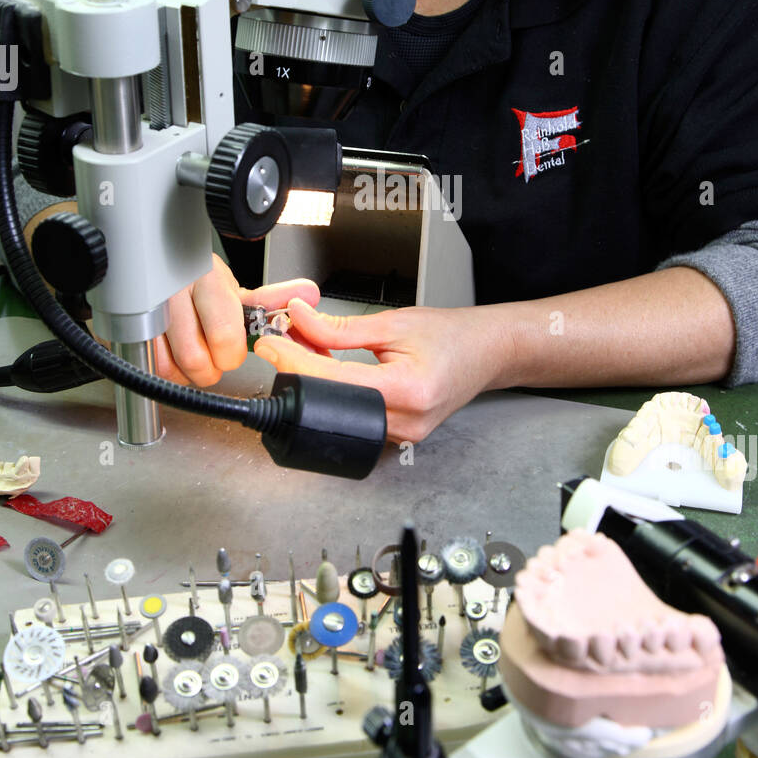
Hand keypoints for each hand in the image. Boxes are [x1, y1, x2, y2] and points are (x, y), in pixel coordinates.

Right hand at [154, 253, 319, 385]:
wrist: (152, 262)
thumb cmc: (195, 279)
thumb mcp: (232, 287)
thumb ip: (269, 299)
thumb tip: (308, 295)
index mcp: (208, 279)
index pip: (225, 334)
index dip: (231, 353)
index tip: (231, 352)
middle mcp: (174, 291)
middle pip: (195, 358)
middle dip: (210, 369)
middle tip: (214, 361)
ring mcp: (145, 308)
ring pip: (169, 366)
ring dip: (185, 373)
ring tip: (194, 358)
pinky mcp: (126, 324)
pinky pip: (146, 363)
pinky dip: (162, 369)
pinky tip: (171, 357)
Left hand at [252, 299, 508, 443]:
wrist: (486, 353)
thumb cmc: (452, 337)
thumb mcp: (394, 323)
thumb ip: (341, 328)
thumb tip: (299, 320)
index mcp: (407, 390)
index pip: (333, 380)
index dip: (294, 361)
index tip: (271, 343)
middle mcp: (404, 421)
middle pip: (330, 402)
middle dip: (298, 370)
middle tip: (284, 340)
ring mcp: (401, 435)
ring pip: (337, 413)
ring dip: (314, 382)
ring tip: (306, 347)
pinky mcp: (396, 436)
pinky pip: (352, 418)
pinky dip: (333, 393)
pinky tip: (327, 369)